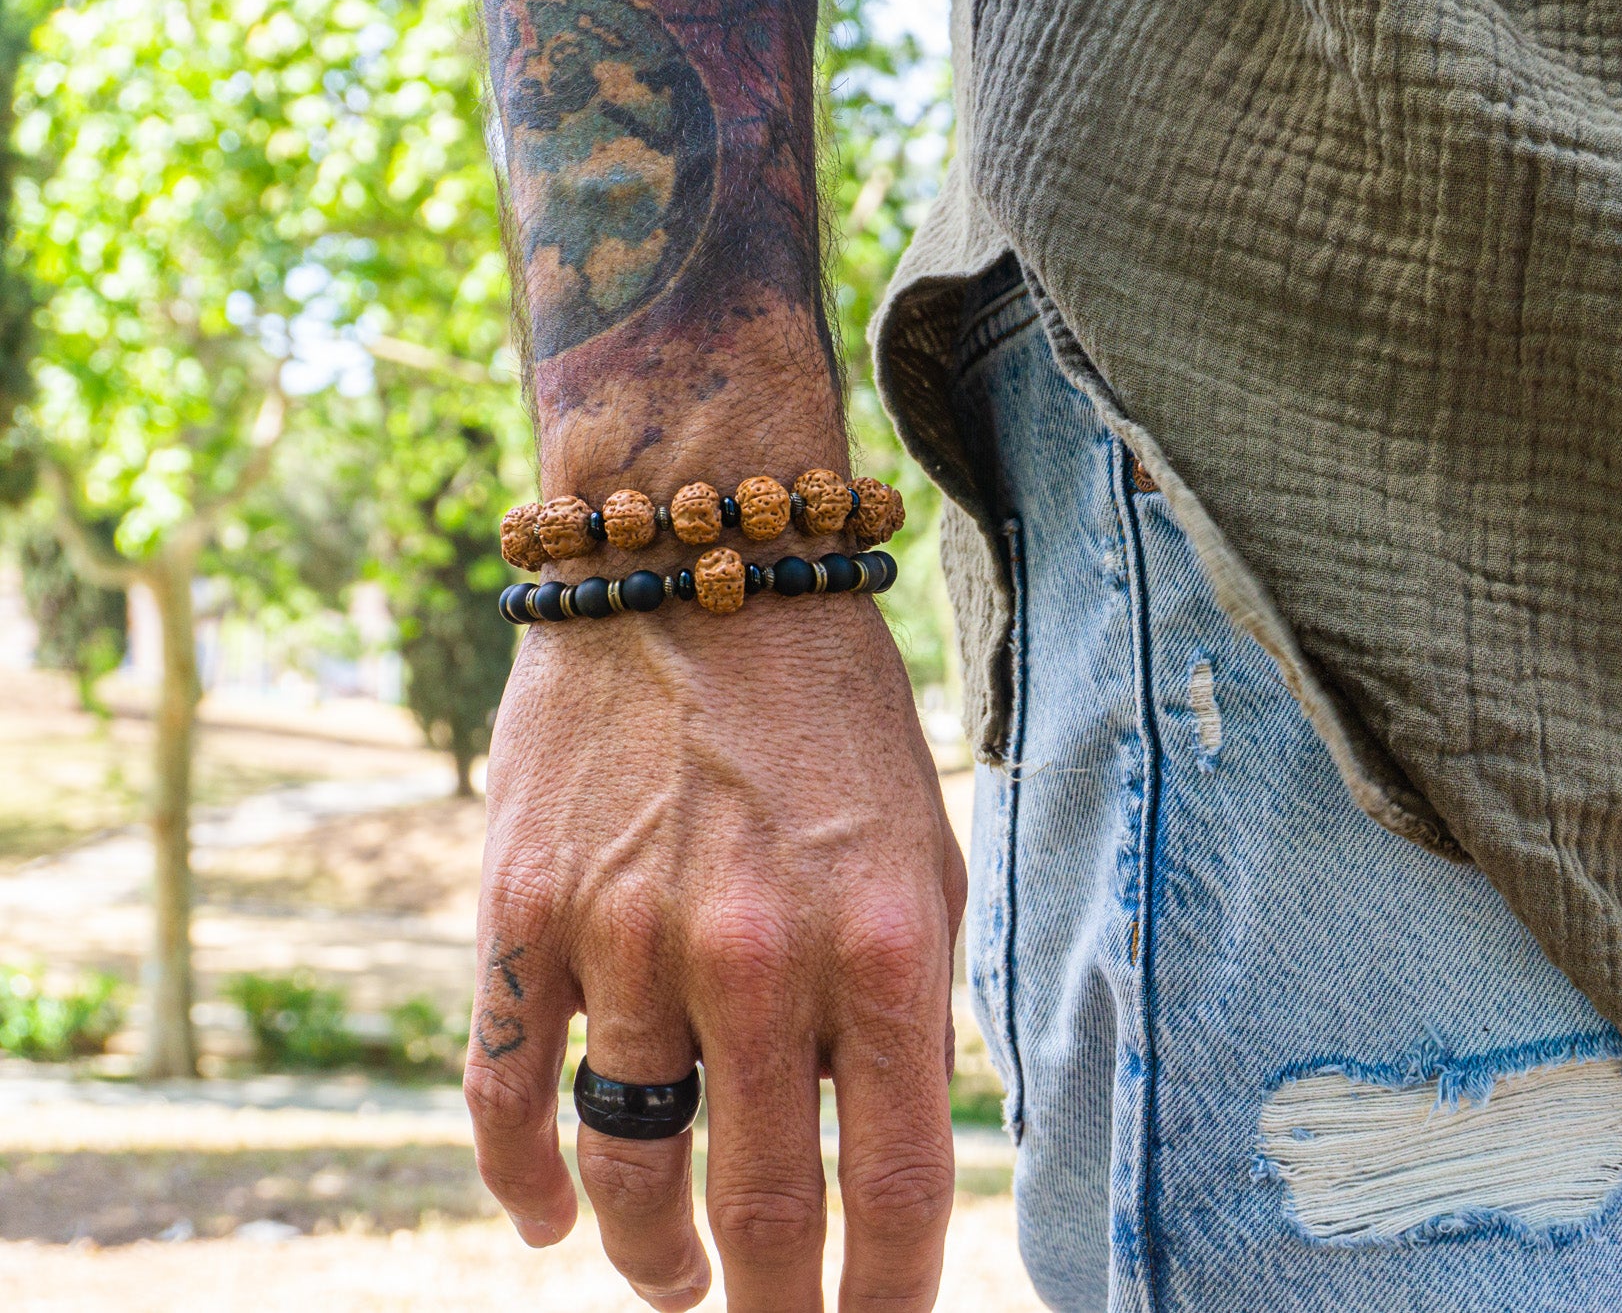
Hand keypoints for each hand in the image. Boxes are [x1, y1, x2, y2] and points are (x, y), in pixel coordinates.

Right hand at [464, 592, 966, 1310]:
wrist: (698, 570)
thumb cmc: (835, 721)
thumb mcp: (925, 851)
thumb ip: (907, 1005)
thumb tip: (888, 1157)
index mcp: (887, 945)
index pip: (900, 1186)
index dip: (890, 1298)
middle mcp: (758, 958)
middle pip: (764, 1212)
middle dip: (772, 1308)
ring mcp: (628, 942)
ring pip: (631, 1176)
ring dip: (656, 1259)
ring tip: (675, 1282)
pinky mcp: (523, 917)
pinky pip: (509, 1100)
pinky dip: (523, 1187)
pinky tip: (546, 1226)